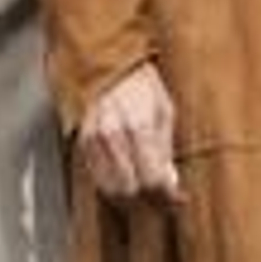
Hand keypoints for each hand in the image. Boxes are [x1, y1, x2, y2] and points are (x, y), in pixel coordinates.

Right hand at [78, 61, 183, 204]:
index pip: (151, 180)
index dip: (167, 196)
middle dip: (149, 199)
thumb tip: (170, 181)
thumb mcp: (165, 110)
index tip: (177, 199)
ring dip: (130, 196)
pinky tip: (126, 177)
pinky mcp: (83, 142)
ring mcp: (94, 140)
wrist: (107, 62)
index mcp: (138, 126)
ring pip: (111, 189)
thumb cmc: (140, 82)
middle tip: (162, 197)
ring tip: (144, 190)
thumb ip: (165, 148)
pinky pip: (97, 177)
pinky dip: (113, 184)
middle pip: (130, 190)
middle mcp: (113, 136)